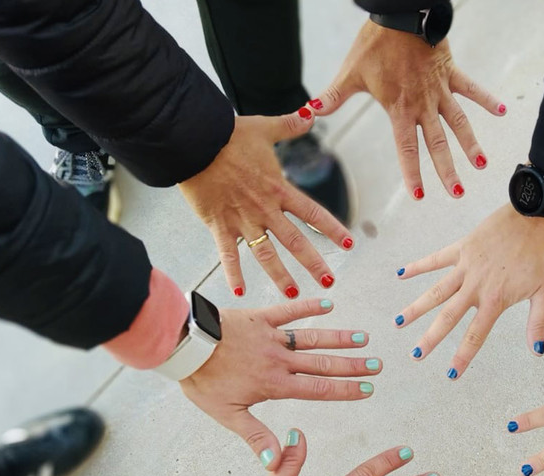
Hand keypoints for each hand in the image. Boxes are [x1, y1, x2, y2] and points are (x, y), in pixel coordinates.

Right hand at [178, 111, 352, 297]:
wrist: (195, 142)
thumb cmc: (228, 135)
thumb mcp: (264, 127)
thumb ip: (290, 125)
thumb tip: (312, 112)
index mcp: (279, 189)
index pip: (313, 213)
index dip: (332, 229)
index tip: (348, 244)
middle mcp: (265, 209)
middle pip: (295, 241)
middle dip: (314, 263)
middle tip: (329, 282)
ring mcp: (242, 220)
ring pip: (266, 255)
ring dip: (281, 277)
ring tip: (295, 296)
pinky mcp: (219, 225)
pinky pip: (228, 255)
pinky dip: (233, 274)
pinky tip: (239, 294)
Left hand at [180, 299, 378, 468]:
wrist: (186, 346)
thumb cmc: (204, 381)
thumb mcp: (228, 415)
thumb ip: (256, 437)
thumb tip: (276, 463)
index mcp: (275, 384)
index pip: (318, 389)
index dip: (345, 390)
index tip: (367, 389)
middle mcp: (280, 360)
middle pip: (323, 364)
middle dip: (352, 365)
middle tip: (377, 364)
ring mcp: (272, 336)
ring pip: (312, 338)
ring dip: (338, 338)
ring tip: (363, 338)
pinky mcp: (261, 317)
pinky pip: (289, 310)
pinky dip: (309, 306)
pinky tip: (328, 303)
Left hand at [312, 20, 504, 198]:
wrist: (401, 13)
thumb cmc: (374, 42)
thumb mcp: (350, 72)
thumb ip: (332, 96)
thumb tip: (307, 112)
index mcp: (399, 109)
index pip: (406, 148)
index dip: (412, 172)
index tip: (419, 195)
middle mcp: (423, 104)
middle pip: (437, 143)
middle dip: (447, 169)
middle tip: (456, 193)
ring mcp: (440, 89)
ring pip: (459, 122)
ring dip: (471, 143)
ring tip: (482, 165)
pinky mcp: (451, 72)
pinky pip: (472, 88)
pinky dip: (487, 99)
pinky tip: (503, 111)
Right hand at [395, 204, 543, 378]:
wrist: (539, 214)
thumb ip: (537, 322)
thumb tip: (536, 351)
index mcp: (496, 299)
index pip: (475, 335)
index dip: (463, 357)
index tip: (451, 374)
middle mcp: (476, 286)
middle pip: (448, 317)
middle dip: (430, 338)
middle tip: (415, 354)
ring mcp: (466, 266)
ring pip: (436, 291)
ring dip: (416, 307)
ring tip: (399, 322)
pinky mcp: (463, 247)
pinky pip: (436, 259)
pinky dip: (418, 266)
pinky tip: (401, 274)